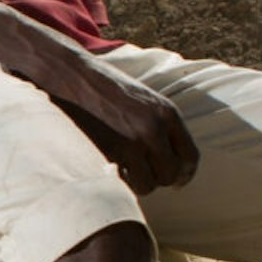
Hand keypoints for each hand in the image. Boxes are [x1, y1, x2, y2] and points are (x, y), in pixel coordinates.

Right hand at [46, 55, 196, 195]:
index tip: (178, 183)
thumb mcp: (144, 100)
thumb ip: (161, 126)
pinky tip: (112, 170)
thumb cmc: (105, 88)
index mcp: (166, 113)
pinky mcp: (109, 153)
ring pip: (149, 184)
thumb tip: (175, 164)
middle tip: (143, 172)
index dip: (186, 174)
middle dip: (158, 178)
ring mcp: (131, 143)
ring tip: (126, 171)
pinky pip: (125, 184)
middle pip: (170, 174)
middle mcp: (153, 128)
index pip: (190, 156)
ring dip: (138, 182)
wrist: (71, 77)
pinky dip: (120, 182)